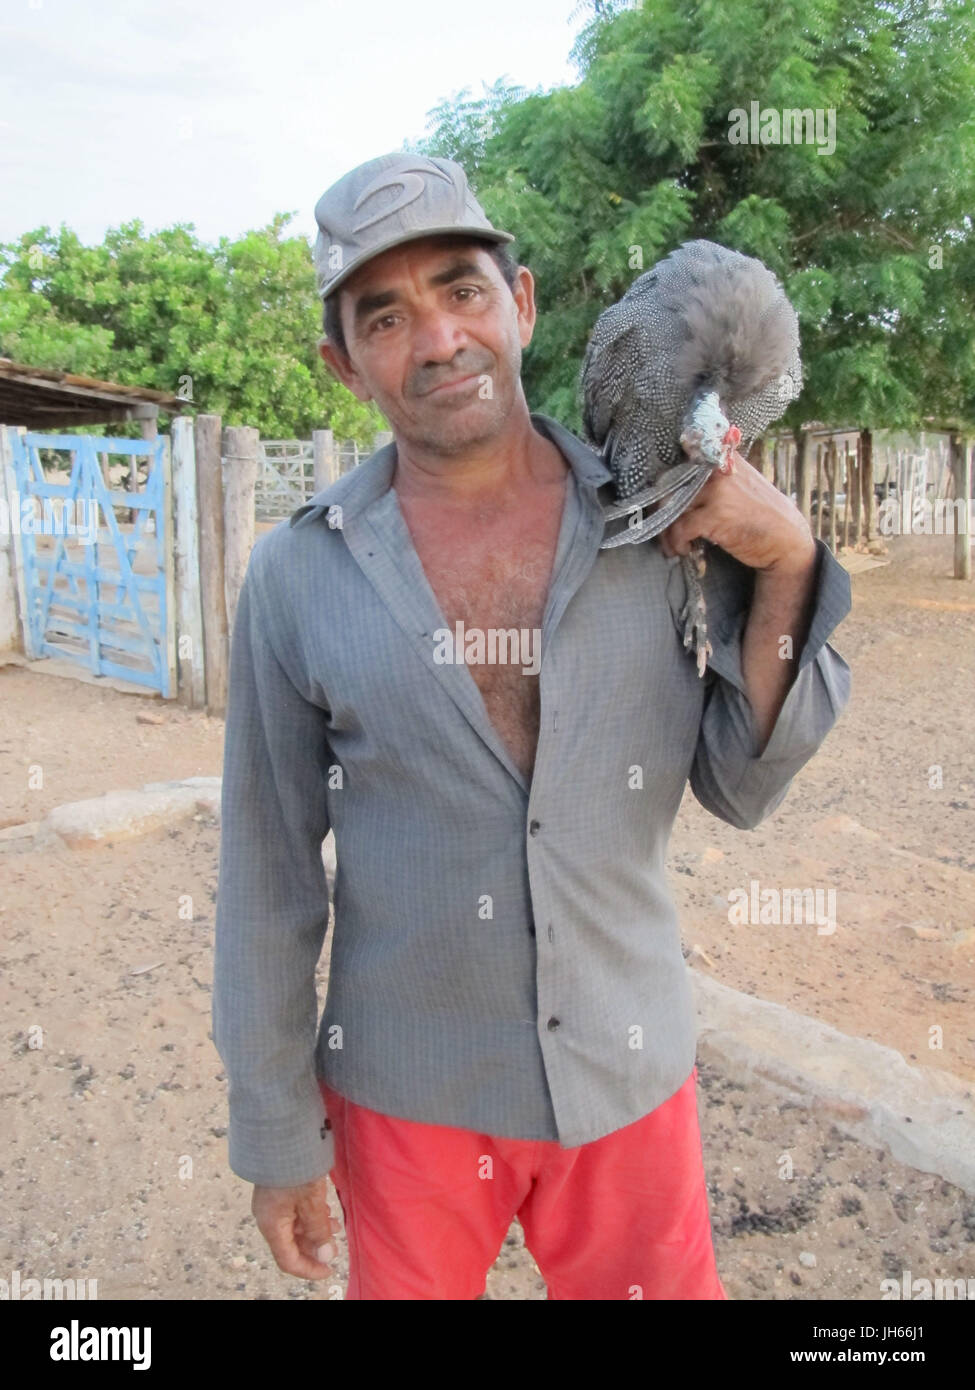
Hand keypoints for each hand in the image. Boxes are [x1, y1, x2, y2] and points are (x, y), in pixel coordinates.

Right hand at [252, 1177, 338, 1279]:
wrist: (281, 1133)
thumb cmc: (295, 1168)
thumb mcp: (311, 1201)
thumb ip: (318, 1230)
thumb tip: (325, 1256)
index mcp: (272, 1224)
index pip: (287, 1260)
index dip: (308, 1269)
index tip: (329, 1270)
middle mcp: (269, 1217)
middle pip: (290, 1244)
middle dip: (314, 1248)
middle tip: (336, 1246)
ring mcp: (272, 1203)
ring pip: (294, 1228)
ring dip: (314, 1231)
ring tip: (335, 1225)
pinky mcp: (279, 1190)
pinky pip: (294, 1212)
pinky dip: (310, 1216)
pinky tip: (325, 1210)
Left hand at [658, 450, 815, 574]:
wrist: (786, 539)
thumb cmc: (763, 515)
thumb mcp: (743, 484)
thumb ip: (718, 478)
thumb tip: (682, 485)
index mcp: (723, 458)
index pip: (682, 461)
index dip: (667, 483)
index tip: (663, 502)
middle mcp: (717, 469)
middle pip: (671, 485)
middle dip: (662, 510)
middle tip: (664, 528)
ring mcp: (717, 491)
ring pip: (672, 508)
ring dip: (667, 531)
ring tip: (672, 545)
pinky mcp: (715, 515)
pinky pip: (680, 529)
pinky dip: (676, 543)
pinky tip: (683, 550)